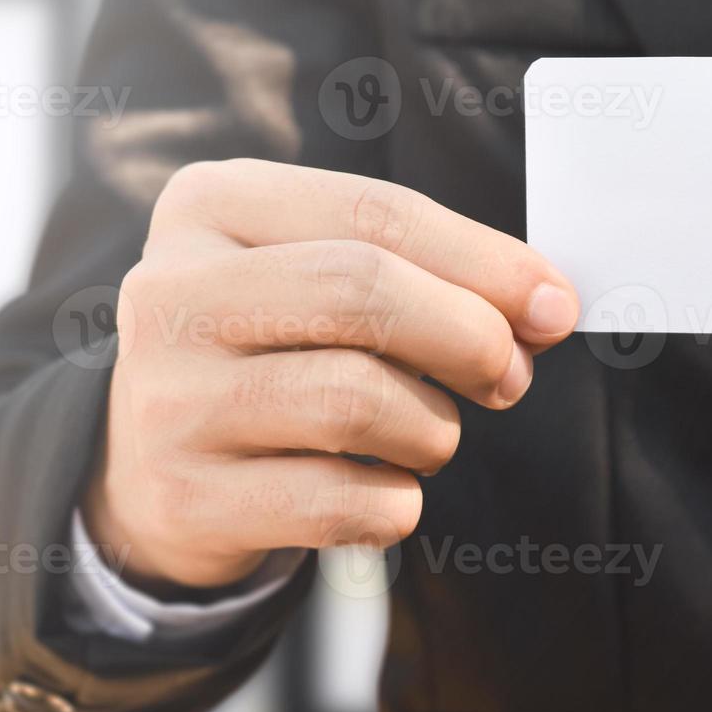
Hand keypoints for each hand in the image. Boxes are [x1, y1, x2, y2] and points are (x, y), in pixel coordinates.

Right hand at [84, 159, 579, 588]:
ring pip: (358, 400)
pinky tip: (380, 492)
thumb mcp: (321, 281)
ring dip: (433, 430)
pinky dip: (395, 505)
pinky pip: (341, 502)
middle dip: (470, 337)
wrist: (156, 467)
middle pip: (364, 292)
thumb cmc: (272, 354)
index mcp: (210, 206)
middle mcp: (169, 293)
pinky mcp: (183, 497)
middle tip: (508, 377)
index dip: (487, 262)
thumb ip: (426, 274)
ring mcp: (166, 400)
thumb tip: (546, 306)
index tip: (555, 306)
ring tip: (424, 436)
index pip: (376, 215)